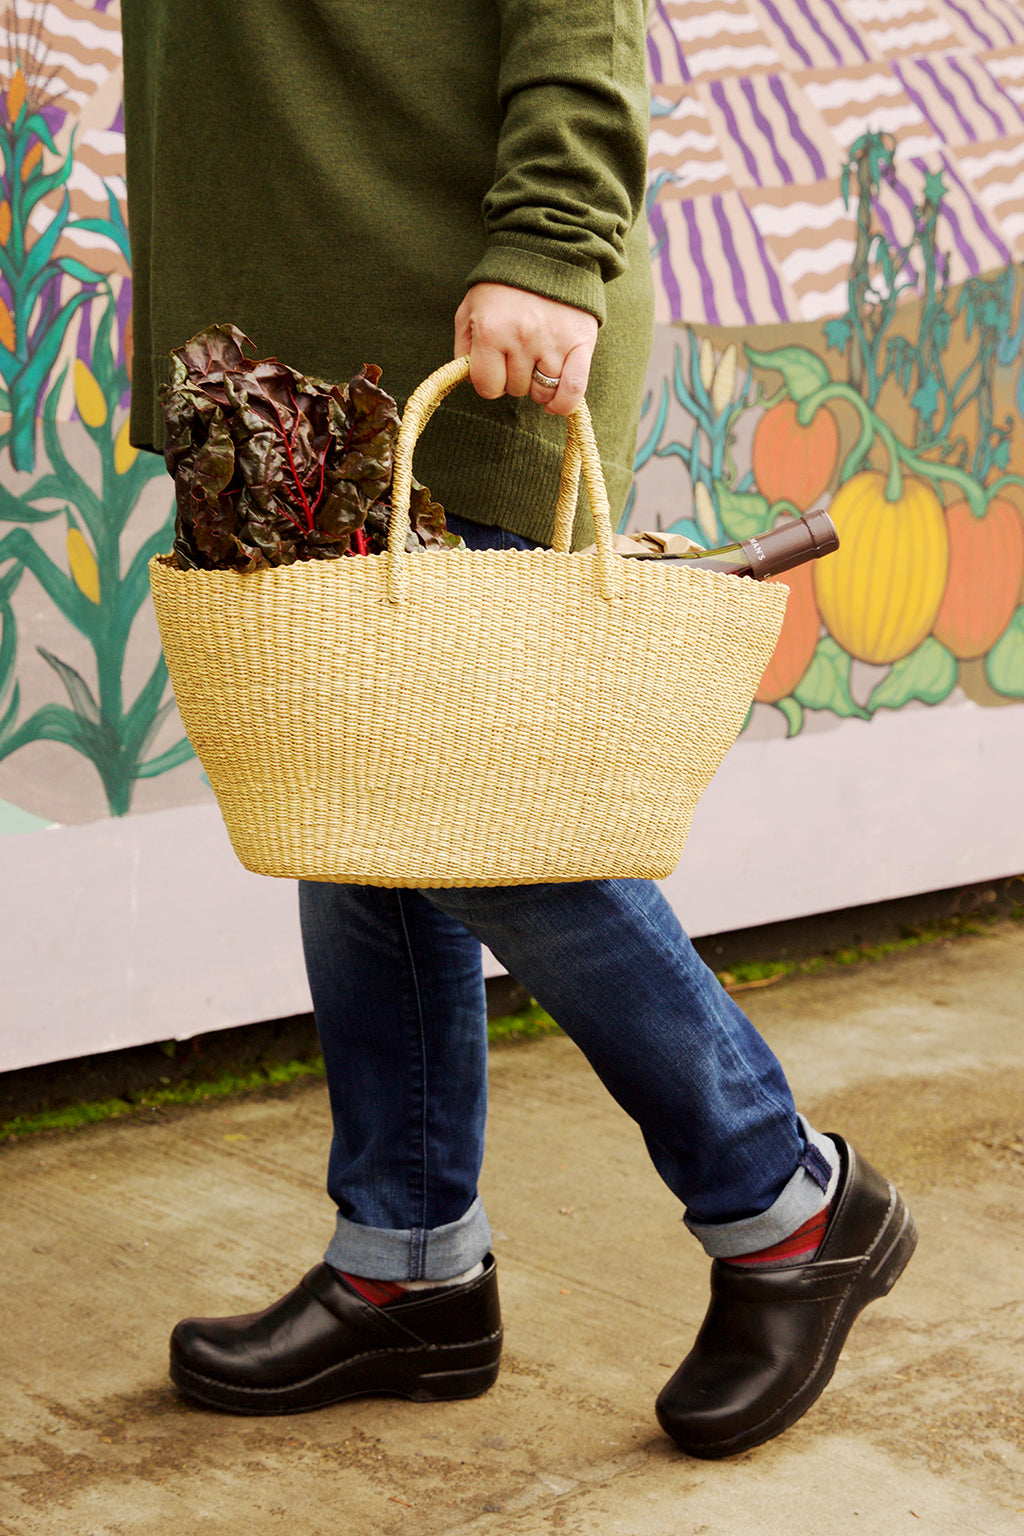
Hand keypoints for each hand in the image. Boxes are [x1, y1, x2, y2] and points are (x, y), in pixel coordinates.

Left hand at [453, 282, 597, 415]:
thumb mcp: (470, 309)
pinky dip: (563, 403)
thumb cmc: (503, 285)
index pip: (487, 387)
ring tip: (538, 363)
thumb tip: (470, 381)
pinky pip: (573, 390)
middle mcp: (521, 338)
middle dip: (513, 377)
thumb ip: (463, 347)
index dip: (489, 382)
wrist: (547, 251)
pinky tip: (555, 402)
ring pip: (542, 392)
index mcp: (491, 331)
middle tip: (519, 353)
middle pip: (515, 389)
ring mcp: (552, 342)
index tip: (495, 368)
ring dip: (538, 385)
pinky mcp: (580, 343)